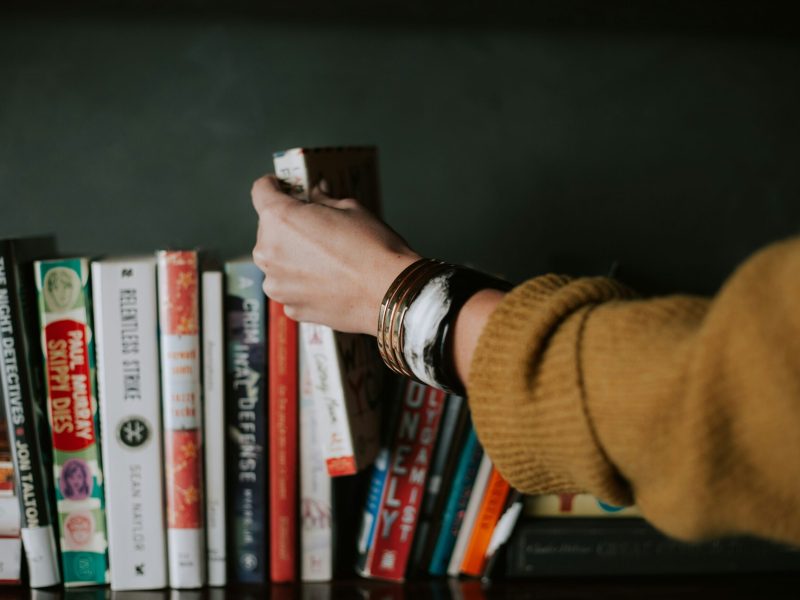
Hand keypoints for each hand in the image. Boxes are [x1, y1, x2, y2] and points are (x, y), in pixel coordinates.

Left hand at [251, 175, 420, 334]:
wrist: (389, 294)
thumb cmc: (373, 248)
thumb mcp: (350, 209)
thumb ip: (324, 200)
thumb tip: (317, 194)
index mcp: (280, 219)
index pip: (261, 191)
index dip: (273, 185)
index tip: (283, 187)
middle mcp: (269, 252)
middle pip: (269, 229)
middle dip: (288, 226)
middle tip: (317, 228)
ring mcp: (277, 285)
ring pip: (278, 262)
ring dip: (293, 257)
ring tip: (327, 260)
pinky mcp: (291, 307)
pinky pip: (290, 287)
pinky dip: (303, 283)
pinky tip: (330, 282)